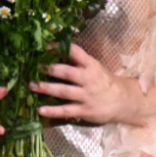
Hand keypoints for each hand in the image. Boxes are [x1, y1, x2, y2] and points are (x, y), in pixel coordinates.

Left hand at [30, 44, 155, 126]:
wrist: (123, 101)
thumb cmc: (104, 82)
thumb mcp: (95, 68)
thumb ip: (78, 62)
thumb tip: (56, 52)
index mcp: (91, 65)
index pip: (75, 52)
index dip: (60, 48)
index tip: (45, 46)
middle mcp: (89, 79)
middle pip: (67, 73)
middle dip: (50, 69)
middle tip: (34, 67)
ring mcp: (86, 95)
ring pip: (64, 91)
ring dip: (47, 88)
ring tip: (32, 85)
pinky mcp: (85, 110)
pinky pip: (66, 110)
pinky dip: (53, 111)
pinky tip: (40, 110)